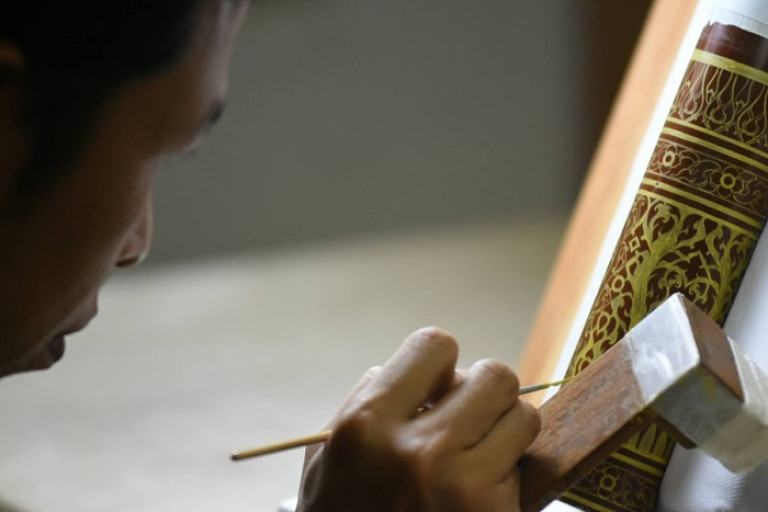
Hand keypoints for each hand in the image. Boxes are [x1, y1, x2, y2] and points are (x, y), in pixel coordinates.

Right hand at [296, 327, 540, 511]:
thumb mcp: (328, 457)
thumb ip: (367, 402)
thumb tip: (417, 372)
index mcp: (368, 424)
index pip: (436, 344)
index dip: (440, 362)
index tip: (437, 385)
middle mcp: (419, 450)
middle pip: (495, 374)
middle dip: (483, 392)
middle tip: (467, 417)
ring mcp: (464, 488)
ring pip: (524, 416)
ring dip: (505, 430)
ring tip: (478, 454)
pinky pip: (525, 469)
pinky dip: (509, 475)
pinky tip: (479, 493)